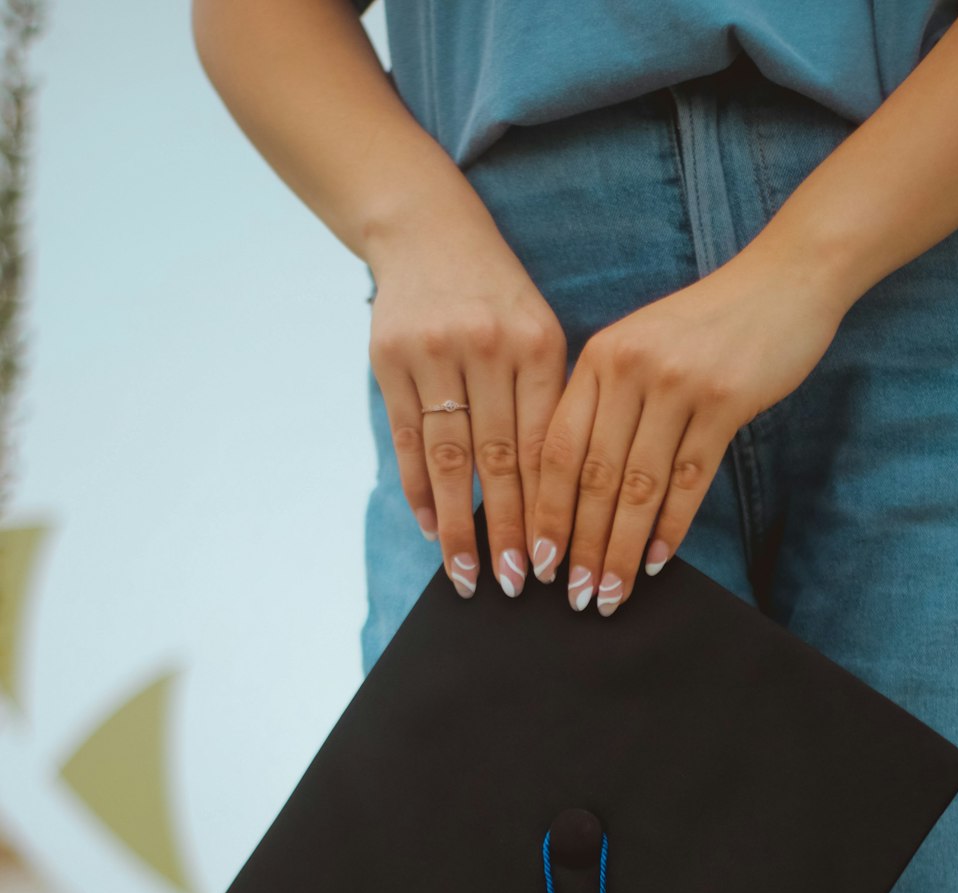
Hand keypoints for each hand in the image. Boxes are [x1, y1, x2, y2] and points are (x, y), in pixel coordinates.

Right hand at [367, 186, 566, 599]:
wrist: (426, 230)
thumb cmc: (497, 296)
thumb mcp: (539, 331)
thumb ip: (547, 403)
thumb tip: (556, 498)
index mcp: (536, 344)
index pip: (543, 445)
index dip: (547, 508)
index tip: (553, 560)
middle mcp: (485, 347)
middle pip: (496, 460)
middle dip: (505, 530)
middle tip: (513, 585)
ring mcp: (432, 352)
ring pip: (447, 457)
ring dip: (456, 524)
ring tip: (466, 574)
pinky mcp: (389, 360)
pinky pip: (407, 439)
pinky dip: (418, 490)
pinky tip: (432, 528)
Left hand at [527, 234, 850, 614]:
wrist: (783, 280)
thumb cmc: (707, 326)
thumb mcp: (640, 348)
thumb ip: (607, 402)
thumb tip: (576, 490)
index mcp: (598, 358)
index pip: (556, 449)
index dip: (545, 512)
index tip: (538, 559)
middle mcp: (630, 369)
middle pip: (593, 476)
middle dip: (580, 545)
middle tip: (573, 595)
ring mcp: (678, 384)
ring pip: (639, 486)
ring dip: (622, 549)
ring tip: (611, 593)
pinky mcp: (726, 400)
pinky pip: (690, 478)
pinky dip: (672, 526)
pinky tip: (658, 561)